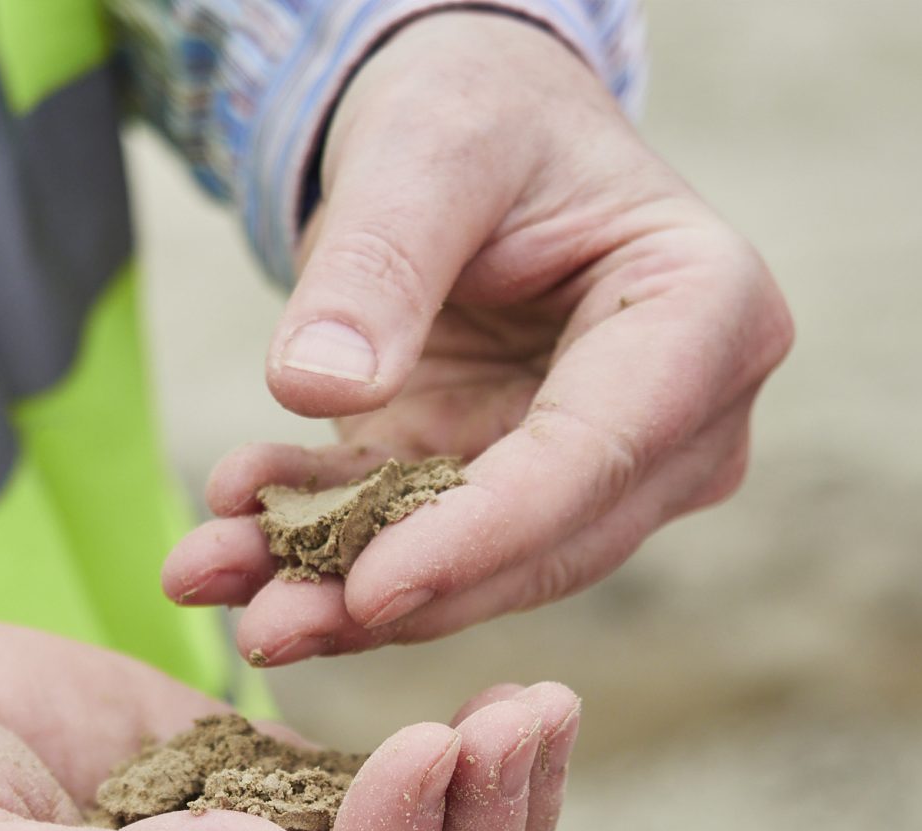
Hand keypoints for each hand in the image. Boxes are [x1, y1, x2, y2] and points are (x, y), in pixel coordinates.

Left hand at [163, 10, 792, 665]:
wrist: (467, 128)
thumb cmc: (478, 113)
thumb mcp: (424, 149)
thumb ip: (379, 264)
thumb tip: (319, 389)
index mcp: (706, 315)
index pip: (594, 457)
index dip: (480, 535)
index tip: (369, 586)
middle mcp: (681, 420)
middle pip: (542, 543)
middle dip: (395, 592)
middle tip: (266, 626)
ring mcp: (603, 470)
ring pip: (476, 567)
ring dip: (338, 590)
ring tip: (215, 587)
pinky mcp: (512, 494)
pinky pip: (416, 540)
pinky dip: (319, 547)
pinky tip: (225, 547)